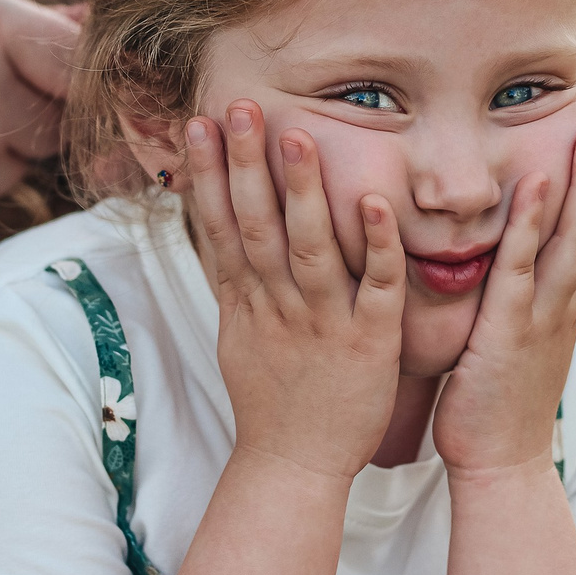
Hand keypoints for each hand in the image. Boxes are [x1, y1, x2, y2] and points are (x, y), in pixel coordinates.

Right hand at [186, 102, 405, 481]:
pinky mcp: (370, 343)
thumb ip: (231, 274)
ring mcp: (323, 323)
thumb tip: (210, 219)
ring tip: (297, 135)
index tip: (199, 122)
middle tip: (240, 107)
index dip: (208, 174)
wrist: (295, 467)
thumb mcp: (234, 332)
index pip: (219, 226)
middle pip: (256, 227)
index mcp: (246, 301)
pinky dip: (374, 245)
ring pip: (309, 249)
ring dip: (303, 192)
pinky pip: (375, 288)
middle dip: (245, 166)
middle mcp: (278, 306)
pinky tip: (376, 202)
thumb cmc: (270, 396)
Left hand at [433, 101, 575, 472]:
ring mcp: (544, 314)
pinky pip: (523, 268)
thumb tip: (519, 258)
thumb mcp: (517, 335)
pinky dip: (533, 224)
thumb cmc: (498, 401)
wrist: (501, 465)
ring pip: (575, 235)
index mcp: (566, 298)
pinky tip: (538, 182)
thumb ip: (521, 295)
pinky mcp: (511, 331)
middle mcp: (565, 299)